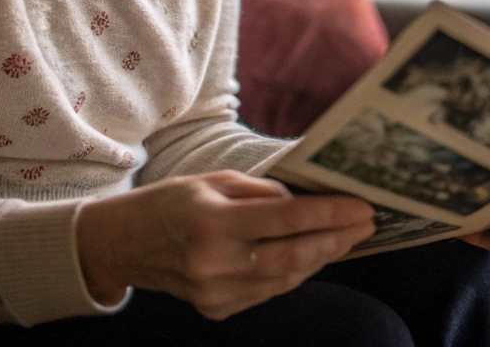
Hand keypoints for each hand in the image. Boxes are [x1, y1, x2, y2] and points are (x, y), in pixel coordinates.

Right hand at [76, 170, 375, 319]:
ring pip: (286, 278)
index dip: (330, 213)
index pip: (286, 219)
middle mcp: (215, 263)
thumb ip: (261, 192)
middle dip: (337, 239)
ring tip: (346, 236)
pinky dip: (294, 272)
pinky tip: (312, 254)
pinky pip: (268, 291)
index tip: (362, 206)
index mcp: (213, 222)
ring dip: (322, 257)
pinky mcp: (216, 310)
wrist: (122, 245)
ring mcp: (216, 292)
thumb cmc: (171, 203)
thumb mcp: (212, 181)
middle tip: (367, 223)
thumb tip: (306, 202)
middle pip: (294, 255)